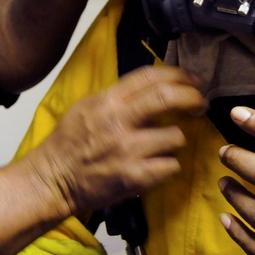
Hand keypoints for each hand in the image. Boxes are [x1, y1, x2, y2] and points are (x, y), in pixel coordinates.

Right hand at [26, 66, 204, 217]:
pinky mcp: (135, 177)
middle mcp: (119, 121)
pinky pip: (171, 166)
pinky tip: (158, 166)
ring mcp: (128, 150)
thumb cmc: (69, 142)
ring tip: (166, 144)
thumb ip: (119, 96)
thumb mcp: (88, 106)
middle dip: (193, 97)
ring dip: (177, 139)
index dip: (180, 74)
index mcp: (108, 101)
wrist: (53, 179)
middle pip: (169, 97)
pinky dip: (169, 166)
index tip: (193, 80)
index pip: (151, 76)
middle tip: (201, 104)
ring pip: (176, 136)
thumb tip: (154, 87)